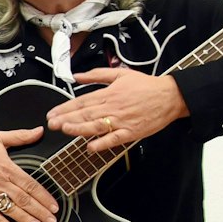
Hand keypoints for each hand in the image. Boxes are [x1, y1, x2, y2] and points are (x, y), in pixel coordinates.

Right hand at [0, 128, 58, 221]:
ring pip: (10, 209)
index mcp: (7, 168)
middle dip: (40, 211)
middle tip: (52, 220)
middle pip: (24, 200)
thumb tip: (39, 131)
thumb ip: (21, 136)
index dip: (44, 197)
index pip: (31, 185)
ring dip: (25, 219)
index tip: (54, 205)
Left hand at [47, 66, 188, 152]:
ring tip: (65, 130)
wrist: (171, 96)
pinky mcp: (131, 132)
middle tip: (51, 124)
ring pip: (96, 126)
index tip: (52, 113)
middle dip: (66, 119)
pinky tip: (90, 147)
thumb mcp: (121, 74)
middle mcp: (113, 107)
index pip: (82, 101)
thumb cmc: (146, 85)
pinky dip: (102, 143)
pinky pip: (114, 139)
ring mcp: (122, 120)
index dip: (65, 108)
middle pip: (85, 114)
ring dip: (79, 129)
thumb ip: (97, 74)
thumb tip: (77, 76)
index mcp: (109, 93)